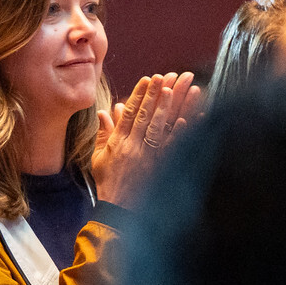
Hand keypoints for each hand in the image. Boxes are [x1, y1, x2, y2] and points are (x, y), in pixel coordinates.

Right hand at [92, 73, 201, 206]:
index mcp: (118, 142)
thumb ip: (104, 133)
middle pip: (146, 115)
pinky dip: (178, 133)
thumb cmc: (108, 183)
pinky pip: (170, 148)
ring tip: (177, 89)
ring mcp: (147, 156)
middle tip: (167, 75)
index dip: (140, 94)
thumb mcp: (99, 157)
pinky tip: (186, 119)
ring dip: (169, 106)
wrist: (118, 209)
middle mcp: (132, 146)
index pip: (129, 112)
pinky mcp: (158, 167)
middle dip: (157, 93)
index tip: (148, 79)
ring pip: (159, 126)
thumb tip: (105, 112)